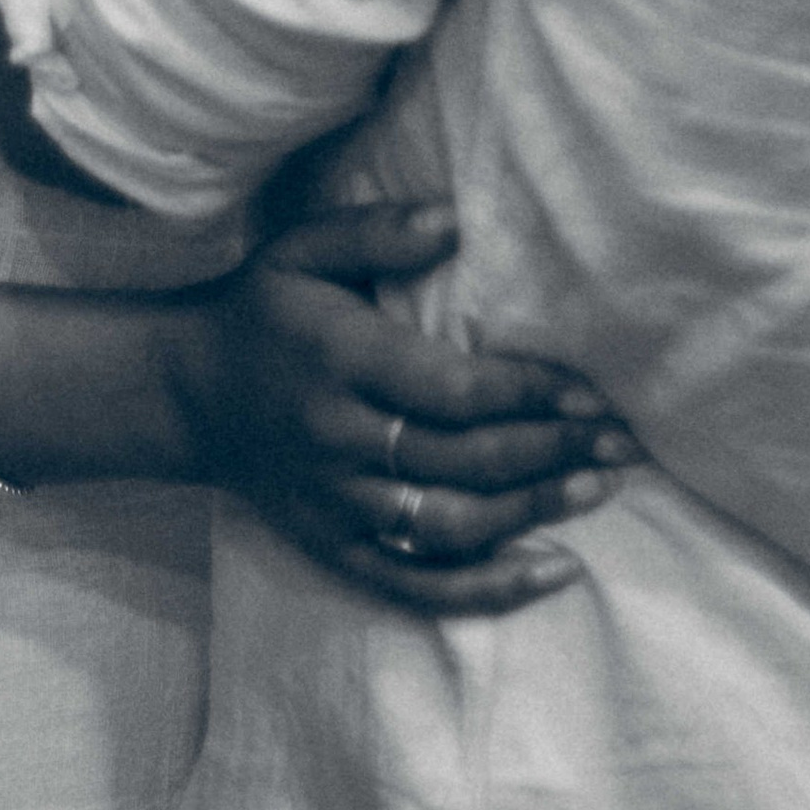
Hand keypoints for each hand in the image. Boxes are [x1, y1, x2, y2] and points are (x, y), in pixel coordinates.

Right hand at [163, 198, 638, 613]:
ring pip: (449, 525)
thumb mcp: (303, 248)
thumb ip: (378, 232)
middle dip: (551, 454)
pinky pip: (417, 583)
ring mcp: (336, 503)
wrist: (188, 392)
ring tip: (599, 489)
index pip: (453, 390)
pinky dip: (489, 588)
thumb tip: (454, 222)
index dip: (530, 394)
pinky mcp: (334, 547)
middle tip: (621, 445)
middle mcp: (339, 438)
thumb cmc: (264, 310)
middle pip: (463, 462)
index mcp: (341, 360)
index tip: (592, 393)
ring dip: (533, 512)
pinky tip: (555, 571)